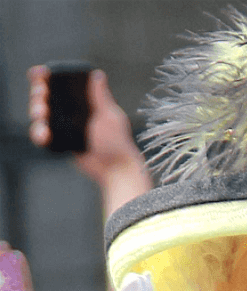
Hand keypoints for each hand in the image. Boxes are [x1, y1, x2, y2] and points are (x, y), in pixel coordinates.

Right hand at [28, 66, 151, 216]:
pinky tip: (44, 135)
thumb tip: (98, 75)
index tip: (39, 74)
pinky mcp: (60, 143)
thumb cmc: (117, 142)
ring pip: (41, 116)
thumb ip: (101, 97)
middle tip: (42, 96)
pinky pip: (44, 137)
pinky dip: (39, 134)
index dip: (46, 77)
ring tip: (42, 114)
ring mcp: (64, 128)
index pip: (60, 85)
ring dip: (36, 112)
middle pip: (45, 98)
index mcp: (83, 102)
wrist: (115, 168)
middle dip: (38, 94)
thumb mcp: (110, 116)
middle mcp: (71, 113)